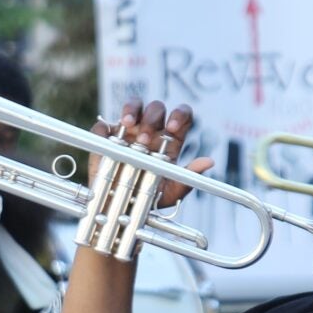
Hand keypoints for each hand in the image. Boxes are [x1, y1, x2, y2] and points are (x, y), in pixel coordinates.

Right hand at [88, 100, 213, 207]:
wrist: (122, 207)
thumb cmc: (150, 198)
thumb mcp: (172, 191)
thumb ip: (189, 176)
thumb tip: (208, 162)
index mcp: (170, 139)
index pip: (182, 116)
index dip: (179, 115)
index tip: (172, 127)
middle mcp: (151, 129)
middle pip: (157, 108)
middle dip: (152, 120)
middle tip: (145, 140)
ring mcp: (128, 131)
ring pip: (134, 105)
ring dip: (132, 110)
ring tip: (128, 124)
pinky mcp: (106, 137)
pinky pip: (104, 125)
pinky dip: (104, 128)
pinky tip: (107, 137)